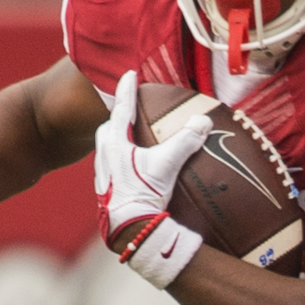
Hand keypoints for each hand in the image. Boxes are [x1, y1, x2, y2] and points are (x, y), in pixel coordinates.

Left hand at [94, 72, 211, 285]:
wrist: (129, 230)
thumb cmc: (143, 194)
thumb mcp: (167, 164)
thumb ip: (185, 141)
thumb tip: (202, 120)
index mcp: (115, 144)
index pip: (120, 109)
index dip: (126, 90)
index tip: (128, 74)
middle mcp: (103, 156)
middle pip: (107, 128)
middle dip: (116, 117)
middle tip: (127, 111)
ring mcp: (102, 176)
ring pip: (105, 149)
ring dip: (117, 140)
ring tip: (132, 140)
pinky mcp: (106, 192)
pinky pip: (110, 167)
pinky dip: (120, 161)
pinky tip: (132, 169)